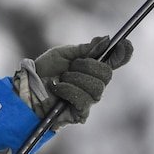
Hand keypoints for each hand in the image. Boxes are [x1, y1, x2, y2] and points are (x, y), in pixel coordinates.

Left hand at [11, 35, 133, 126]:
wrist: (28, 88)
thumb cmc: (45, 71)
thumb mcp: (64, 54)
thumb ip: (85, 49)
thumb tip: (106, 40)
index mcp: (91, 69)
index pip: (114, 62)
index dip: (122, 54)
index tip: (125, 44)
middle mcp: (94, 84)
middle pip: (106, 75)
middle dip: (87, 67)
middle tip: (72, 66)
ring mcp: (88, 100)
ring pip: (96, 88)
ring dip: (75, 79)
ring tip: (62, 79)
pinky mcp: (80, 113)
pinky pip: (84, 101)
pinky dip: (69, 91)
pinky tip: (59, 89)